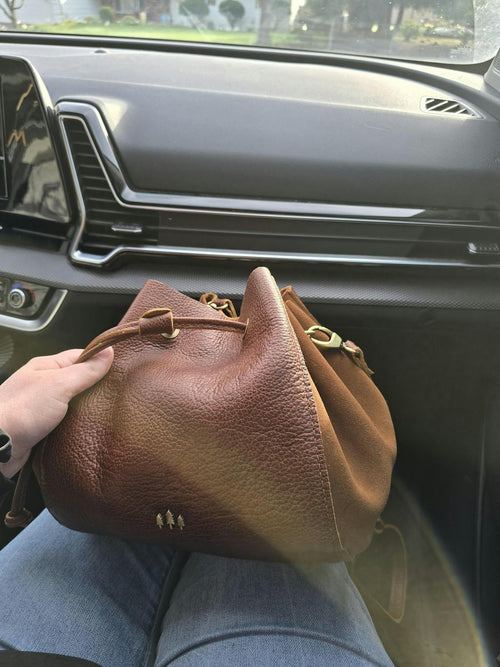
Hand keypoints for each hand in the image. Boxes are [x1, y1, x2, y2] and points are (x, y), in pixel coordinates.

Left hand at [0, 347, 113, 477]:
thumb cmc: (21, 411)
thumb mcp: (59, 385)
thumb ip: (85, 370)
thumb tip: (109, 352)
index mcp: (45, 367)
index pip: (80, 357)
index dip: (100, 361)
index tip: (119, 369)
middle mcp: (42, 384)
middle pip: (78, 380)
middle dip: (95, 388)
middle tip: (116, 394)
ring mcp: (42, 407)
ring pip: (73, 403)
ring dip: (86, 409)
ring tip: (106, 413)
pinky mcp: (42, 428)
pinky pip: (66, 422)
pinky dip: (77, 424)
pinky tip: (88, 428)